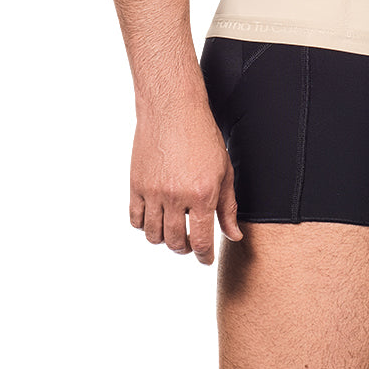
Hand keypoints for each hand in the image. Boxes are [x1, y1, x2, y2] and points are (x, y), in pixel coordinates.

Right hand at [129, 102, 242, 262]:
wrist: (173, 109)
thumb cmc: (203, 136)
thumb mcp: (225, 171)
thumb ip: (228, 207)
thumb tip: (233, 236)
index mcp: (202, 194)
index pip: (202, 241)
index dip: (205, 256)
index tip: (206, 259)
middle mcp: (176, 196)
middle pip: (176, 242)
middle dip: (185, 248)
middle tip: (191, 243)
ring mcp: (153, 192)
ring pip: (153, 235)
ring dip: (164, 238)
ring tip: (173, 228)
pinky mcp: (135, 184)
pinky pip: (135, 219)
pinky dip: (144, 225)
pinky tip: (155, 217)